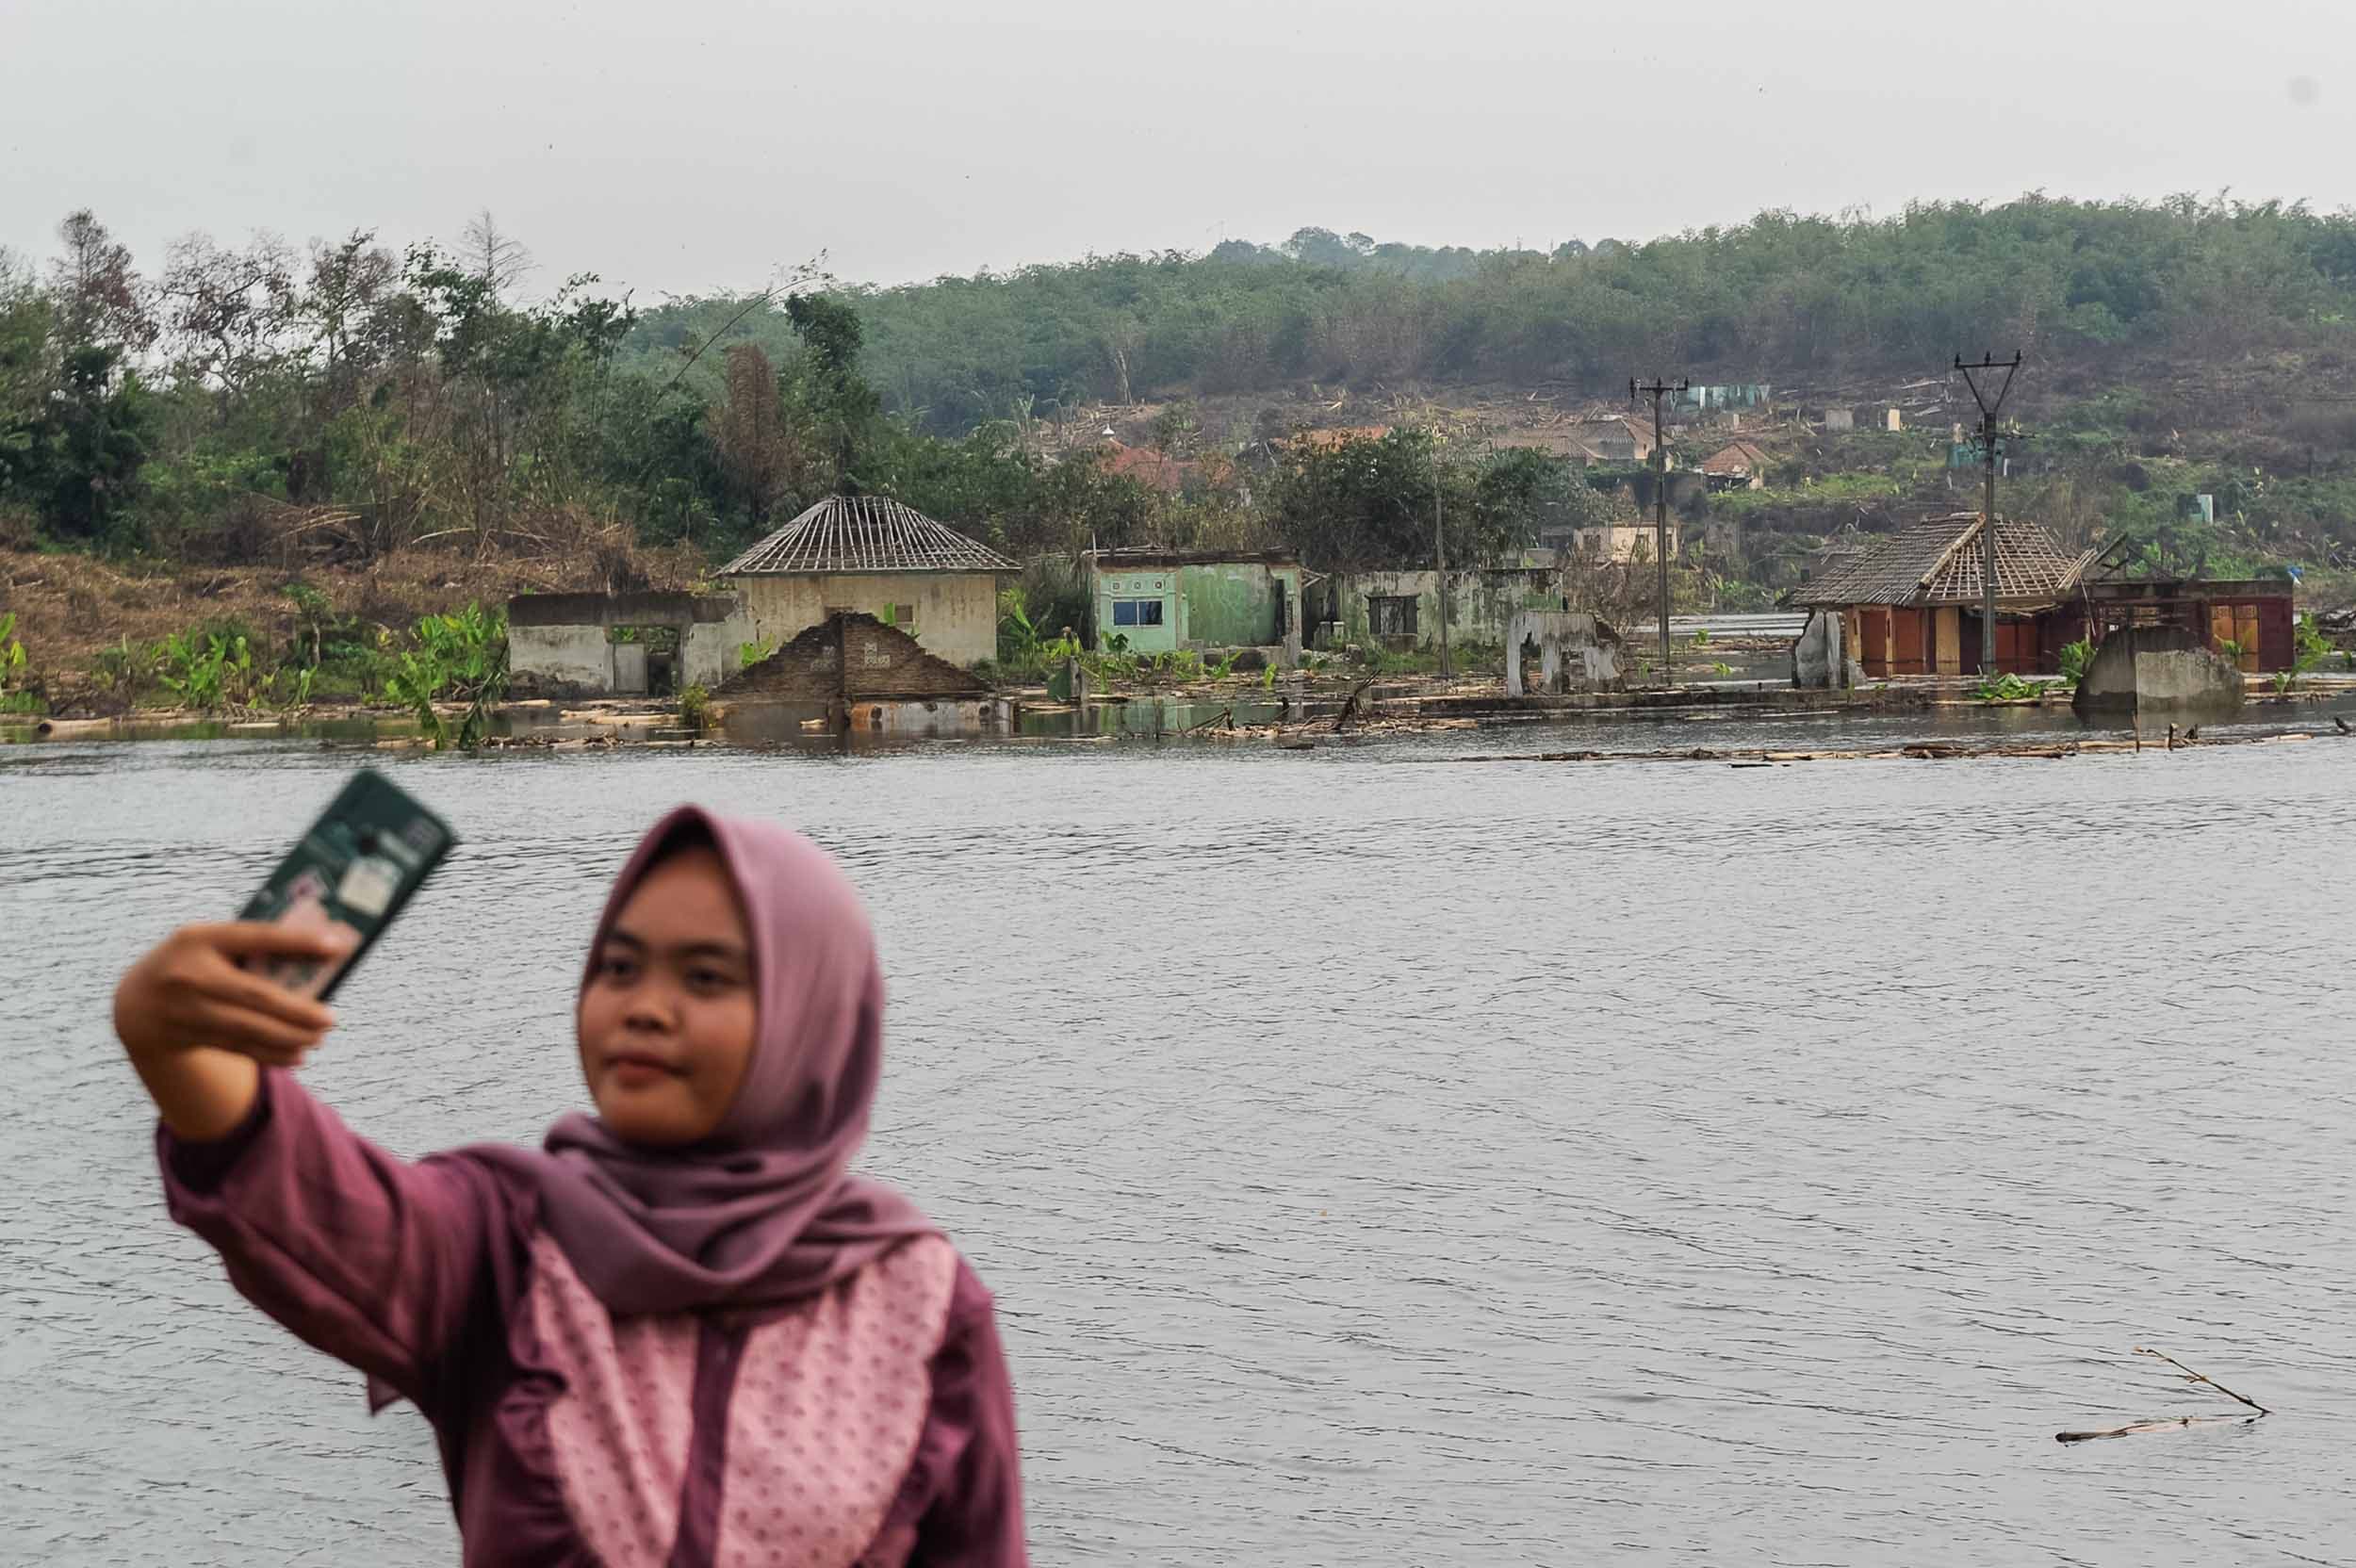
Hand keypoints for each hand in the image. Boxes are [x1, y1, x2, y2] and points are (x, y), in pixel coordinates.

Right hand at [114, 922, 355, 1068]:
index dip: (296, 941)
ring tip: (319, 1037)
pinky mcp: (185, 1037)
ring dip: (289, 1037)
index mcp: (199, 938)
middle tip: (331, 1019)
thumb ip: (252, 947)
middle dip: (298, 1010)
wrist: (136, 1000)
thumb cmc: (191, 962)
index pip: (255, 937)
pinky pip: (236, 1048)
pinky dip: (271, 1053)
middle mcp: (189, 974)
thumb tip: (316, 956)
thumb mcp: (211, 943)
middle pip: (255, 995)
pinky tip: (298, 1054)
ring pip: (247, 1028)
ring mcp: (184, 1009)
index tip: (336, 946)